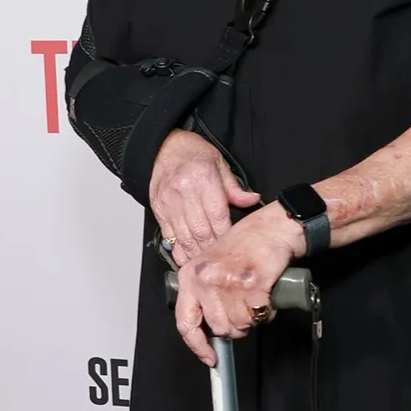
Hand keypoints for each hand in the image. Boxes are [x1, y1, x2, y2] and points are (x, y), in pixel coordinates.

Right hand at [149, 128, 258, 265]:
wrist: (164, 148)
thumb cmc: (192, 154)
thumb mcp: (219, 163)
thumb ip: (234, 187)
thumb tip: (252, 200)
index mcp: (202, 178)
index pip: (217, 214)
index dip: (226, 234)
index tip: (233, 245)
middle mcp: (183, 191)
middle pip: (201, 229)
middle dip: (213, 248)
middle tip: (223, 259)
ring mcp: (169, 203)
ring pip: (185, 236)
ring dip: (196, 253)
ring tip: (206, 263)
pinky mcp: (159, 211)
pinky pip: (170, 235)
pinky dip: (179, 249)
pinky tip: (187, 258)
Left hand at [175, 205, 304, 364]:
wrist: (271, 227)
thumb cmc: (245, 244)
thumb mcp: (211, 265)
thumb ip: (204, 294)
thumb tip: (209, 328)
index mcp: (191, 275)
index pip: (185, 322)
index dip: (197, 346)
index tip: (209, 357)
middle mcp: (205, 278)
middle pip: (219, 328)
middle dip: (236, 326)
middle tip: (244, 311)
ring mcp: (227, 281)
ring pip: (240, 324)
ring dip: (252, 318)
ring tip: (255, 299)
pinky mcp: (251, 283)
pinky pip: (259, 314)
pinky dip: (267, 311)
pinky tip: (265, 297)